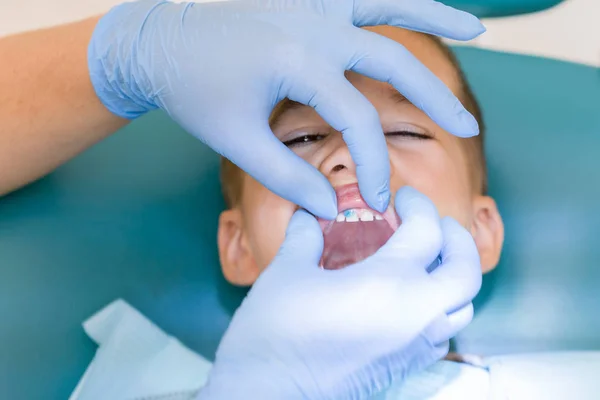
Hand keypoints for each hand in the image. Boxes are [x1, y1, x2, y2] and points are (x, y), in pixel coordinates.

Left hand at [88, 0, 483, 217]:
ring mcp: (312, 2)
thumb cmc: (195, 94)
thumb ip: (287, 176)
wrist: (159, 43)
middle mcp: (315, 22)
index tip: (378, 200)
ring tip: (477, 30)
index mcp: (298, 60)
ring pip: (389, 4)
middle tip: (466, 127)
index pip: (359, 118)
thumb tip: (330, 208)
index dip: (374, 163)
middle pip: (393, 60)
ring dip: (435, 16)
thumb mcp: (237, 142)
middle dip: (434, 98)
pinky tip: (417, 5)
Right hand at [199, 187, 481, 398]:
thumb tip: (308, 216)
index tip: (402, 197)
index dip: (419, 205)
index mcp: (389, 282)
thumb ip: (304, 237)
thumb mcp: (286, 272)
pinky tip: (411, 300)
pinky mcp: (407, 366)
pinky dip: (441, 308)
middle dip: (458, 240)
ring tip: (429, 261)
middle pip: (466, 271)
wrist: (269, 392)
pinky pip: (443, 333)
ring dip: (453, 276)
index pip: (428, 231)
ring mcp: (415, 344)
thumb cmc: (275, 331)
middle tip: (436, 224)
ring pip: (463, 306)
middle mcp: (415, 313)